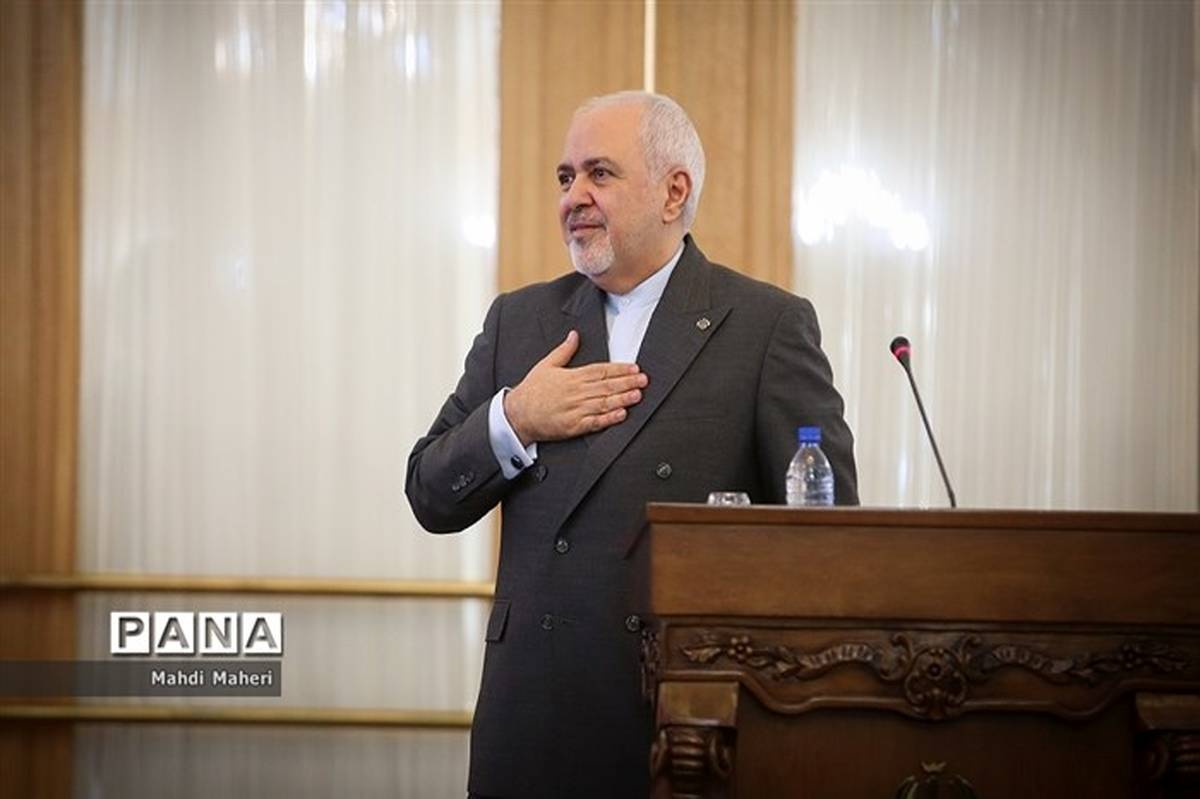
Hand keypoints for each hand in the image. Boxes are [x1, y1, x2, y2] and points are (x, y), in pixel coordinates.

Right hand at [504, 330, 647, 444]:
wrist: (518, 414)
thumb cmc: (532, 390)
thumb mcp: (546, 365)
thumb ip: (564, 350)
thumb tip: (574, 335)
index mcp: (572, 377)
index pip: (600, 370)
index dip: (619, 369)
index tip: (634, 367)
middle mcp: (576, 392)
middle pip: (606, 386)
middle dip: (627, 382)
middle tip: (644, 380)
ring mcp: (575, 410)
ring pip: (604, 403)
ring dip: (622, 398)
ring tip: (638, 395)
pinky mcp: (573, 426)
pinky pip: (595, 422)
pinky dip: (609, 419)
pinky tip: (622, 414)